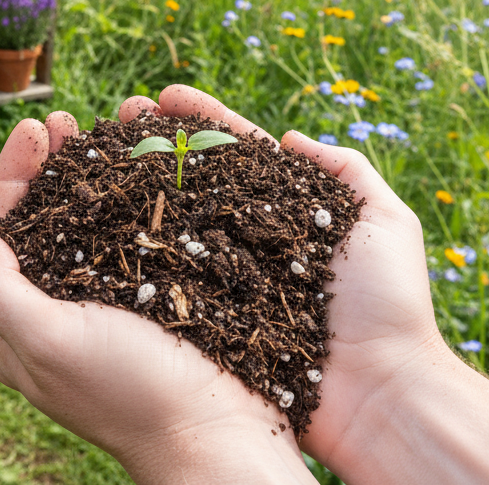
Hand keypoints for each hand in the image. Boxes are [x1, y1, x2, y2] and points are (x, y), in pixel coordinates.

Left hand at [0, 110, 316, 484]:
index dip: (12, 176)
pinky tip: (150, 163)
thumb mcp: (49, 346)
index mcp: (20, 323)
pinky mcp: (153, 296)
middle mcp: (58, 308)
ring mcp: (107, 301)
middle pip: (41, 220)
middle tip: (67, 118)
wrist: (220, 435)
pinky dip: (136, 194)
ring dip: (93, 170)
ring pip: (89, 221)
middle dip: (50, 164)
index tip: (34, 128)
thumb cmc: (130, 394)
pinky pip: (134, 234)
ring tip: (108, 126)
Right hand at [115, 86, 455, 481]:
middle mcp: (247, 238)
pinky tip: (104, 223)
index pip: (235, 151)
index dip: (200, 120)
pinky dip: (136, 246)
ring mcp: (224, 275)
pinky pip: (166, 274)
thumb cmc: (390, 307)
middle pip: (191, 178)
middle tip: (116, 116)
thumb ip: (349, 172)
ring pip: (171, 220)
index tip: (162, 95)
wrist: (379, 393)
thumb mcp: (387, 223)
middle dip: (153, 143)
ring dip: (133, 186)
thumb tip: (291, 138)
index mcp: (286, 210)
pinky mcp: (207, 316)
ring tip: (97, 156)